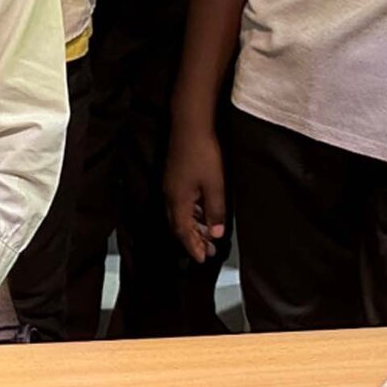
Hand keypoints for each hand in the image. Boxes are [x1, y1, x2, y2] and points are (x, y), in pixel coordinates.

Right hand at [164, 128, 227, 263]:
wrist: (190, 126)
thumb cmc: (202, 154)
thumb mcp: (215, 186)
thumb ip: (215, 211)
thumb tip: (216, 232)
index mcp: (177, 200)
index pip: (182, 231)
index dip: (192, 247)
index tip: (201, 259)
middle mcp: (170, 195)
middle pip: (178, 225)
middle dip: (192, 240)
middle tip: (207, 252)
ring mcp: (171, 186)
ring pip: (180, 214)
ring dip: (193, 227)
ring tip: (208, 235)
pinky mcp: (175, 177)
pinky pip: (181, 203)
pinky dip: (192, 214)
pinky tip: (203, 214)